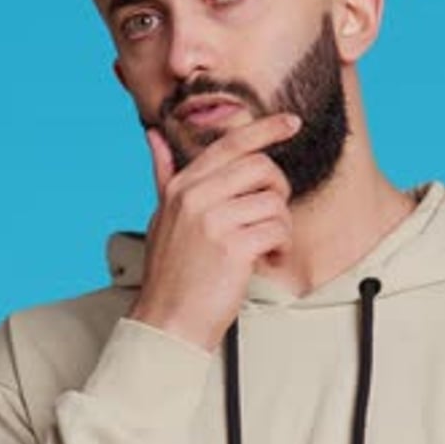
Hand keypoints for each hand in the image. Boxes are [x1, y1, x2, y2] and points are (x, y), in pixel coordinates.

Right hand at [129, 113, 299, 350]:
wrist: (168, 321)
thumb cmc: (170, 273)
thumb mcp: (162, 217)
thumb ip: (163, 174)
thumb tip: (153, 135)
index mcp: (181, 186)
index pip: (231, 144)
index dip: (265, 128)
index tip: (290, 122)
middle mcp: (195, 197)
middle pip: (261, 167)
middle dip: (278, 190)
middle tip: (270, 215)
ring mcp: (213, 221)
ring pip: (274, 202)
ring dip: (279, 228)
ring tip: (263, 247)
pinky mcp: (233, 247)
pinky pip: (278, 230)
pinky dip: (280, 248)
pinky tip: (265, 260)